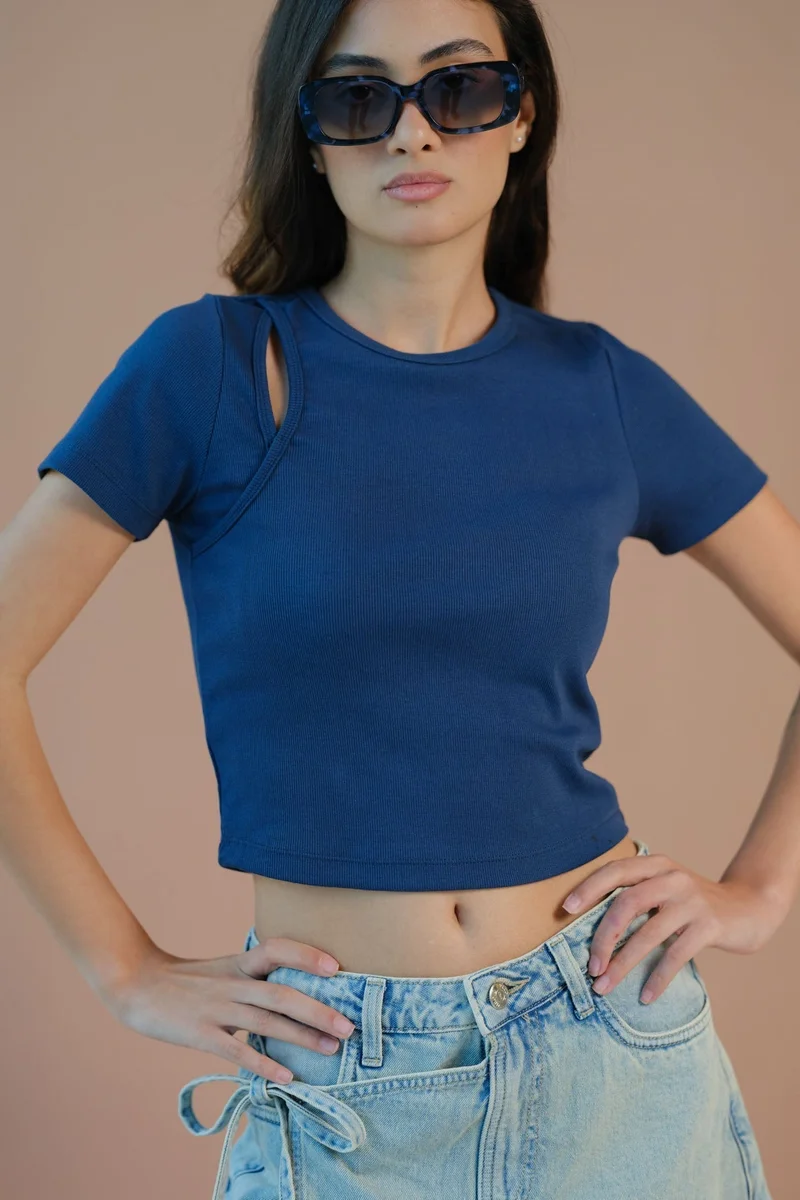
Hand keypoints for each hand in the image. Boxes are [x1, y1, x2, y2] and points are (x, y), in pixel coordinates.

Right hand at [101, 937, 356, 1083]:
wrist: (136, 985)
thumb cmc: (186, 981)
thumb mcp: (223, 969)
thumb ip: (254, 977)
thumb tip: (293, 991)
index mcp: (238, 963)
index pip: (277, 948)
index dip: (306, 955)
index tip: (336, 966)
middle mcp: (231, 983)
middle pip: (282, 993)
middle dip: (319, 1010)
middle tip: (350, 1026)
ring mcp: (216, 1009)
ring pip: (266, 1022)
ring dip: (302, 1037)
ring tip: (332, 1049)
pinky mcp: (200, 1035)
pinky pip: (237, 1051)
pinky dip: (264, 1064)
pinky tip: (287, 1077)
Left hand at [560, 852, 787, 1004]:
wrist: (748, 909)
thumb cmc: (693, 904)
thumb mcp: (665, 888)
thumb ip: (636, 895)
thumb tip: (590, 927)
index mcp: (656, 865)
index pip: (615, 871)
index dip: (588, 888)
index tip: (564, 909)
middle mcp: (672, 877)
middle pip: (626, 904)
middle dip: (603, 938)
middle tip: (590, 967)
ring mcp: (692, 901)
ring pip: (648, 934)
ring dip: (623, 964)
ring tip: (604, 986)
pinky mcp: (709, 925)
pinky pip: (675, 955)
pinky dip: (657, 979)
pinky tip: (645, 996)